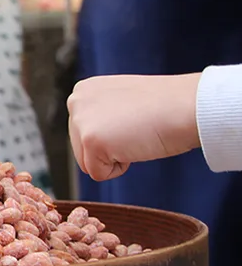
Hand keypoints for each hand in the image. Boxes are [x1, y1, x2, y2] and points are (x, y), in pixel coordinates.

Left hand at [67, 73, 201, 180]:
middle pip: (81, 149)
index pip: (83, 131)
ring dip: (114, 158)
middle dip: (110, 148)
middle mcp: (76, 102)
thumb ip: (102, 114)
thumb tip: (96, 134)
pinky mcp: (91, 141)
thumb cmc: (165, 106)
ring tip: (136, 135)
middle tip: (136, 130)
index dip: (112, 135)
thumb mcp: (122, 102)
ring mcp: (81, 121)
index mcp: (84, 91)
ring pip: (88, 163)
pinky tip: (136, 144)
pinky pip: (99, 174)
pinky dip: (120, 168)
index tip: (133, 121)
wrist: (189, 106)